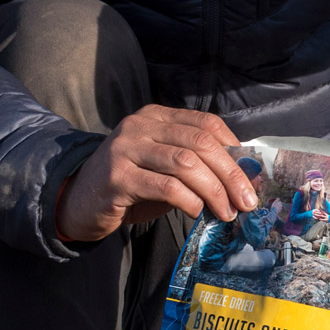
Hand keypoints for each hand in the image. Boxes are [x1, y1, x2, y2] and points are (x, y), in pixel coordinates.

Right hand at [54, 105, 260, 243]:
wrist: (78, 202)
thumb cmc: (130, 186)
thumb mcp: (163, 167)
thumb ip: (195, 164)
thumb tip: (241, 180)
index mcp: (156, 116)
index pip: (206, 123)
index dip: (234, 149)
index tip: (251, 176)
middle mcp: (140, 126)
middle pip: (200, 142)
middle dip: (230, 174)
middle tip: (247, 201)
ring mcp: (125, 149)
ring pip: (186, 162)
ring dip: (214, 190)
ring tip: (226, 212)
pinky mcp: (116, 177)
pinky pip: (165, 186)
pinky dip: (189, 200)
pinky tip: (197, 213)